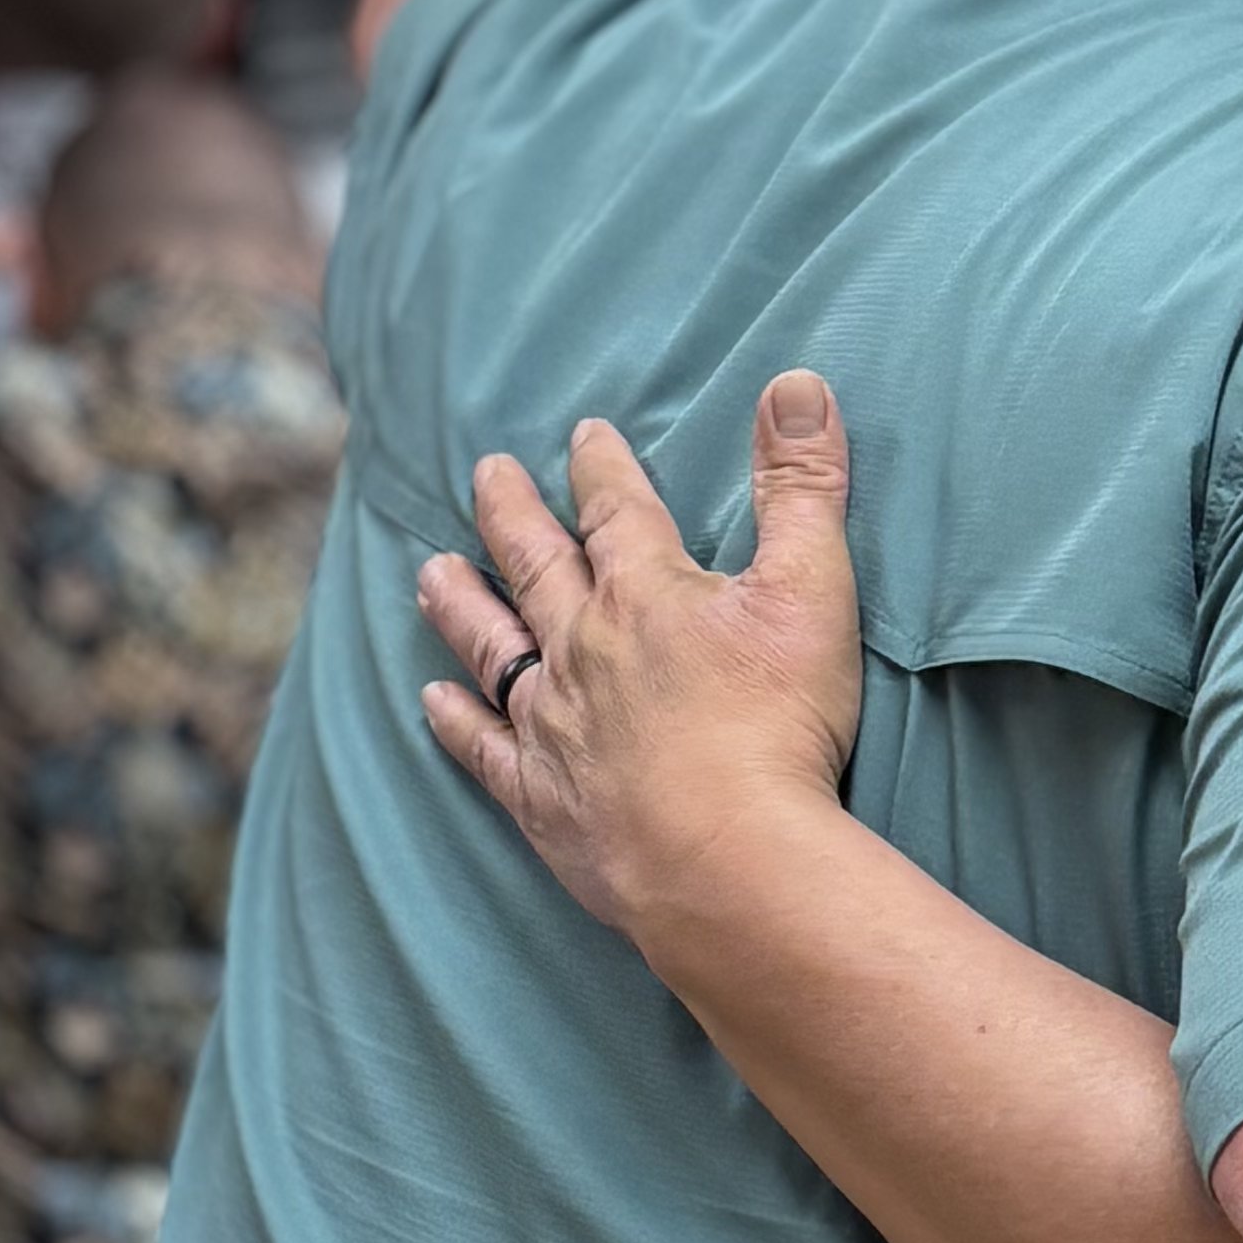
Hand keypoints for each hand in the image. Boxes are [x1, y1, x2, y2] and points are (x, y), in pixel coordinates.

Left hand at [415, 374, 866, 947]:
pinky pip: (483, 749)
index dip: (602, 468)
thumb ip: (803, 486)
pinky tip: (432, 702)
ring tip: (430, 571)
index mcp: (645, 595)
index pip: (616, 512)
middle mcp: (583, 648)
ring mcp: (554, 725)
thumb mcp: (812, 589)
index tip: (584, 435)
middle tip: (485, 473)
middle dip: (512, 513)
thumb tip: (797, 383)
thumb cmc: (777, 726)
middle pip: (536, 565)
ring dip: (461, 605)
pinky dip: (456, 722)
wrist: (728, 859)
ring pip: (491, 648)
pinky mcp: (543, 799)